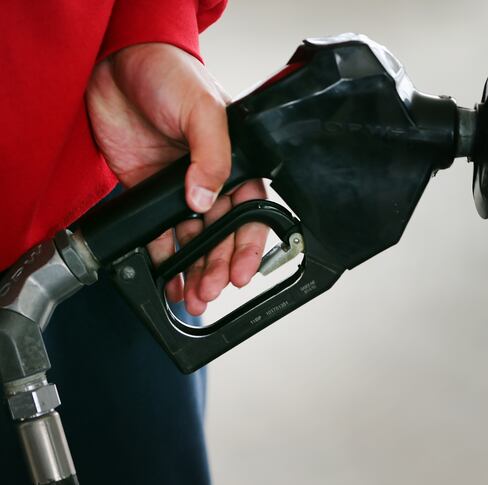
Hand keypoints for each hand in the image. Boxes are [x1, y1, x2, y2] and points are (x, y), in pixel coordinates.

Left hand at [86, 43, 266, 314]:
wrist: (115, 64)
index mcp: (237, 161)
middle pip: (222, 234)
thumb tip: (205, 200)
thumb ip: (212, 155)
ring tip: (192, 295)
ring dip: (194, 269)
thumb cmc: (170, 74)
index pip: (251, 211)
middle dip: (220, 267)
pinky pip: (159, 232)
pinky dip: (162, 258)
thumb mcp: (203, 110)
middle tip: (211, 291)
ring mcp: (179, 188)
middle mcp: (211, 178)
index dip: (248, 246)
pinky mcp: (149, 192)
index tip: (242, 273)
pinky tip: (166, 278)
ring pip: (193, 240)